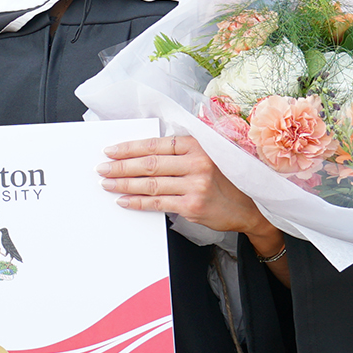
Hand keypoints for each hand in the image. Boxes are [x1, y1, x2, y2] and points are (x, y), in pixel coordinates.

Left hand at [100, 134, 291, 285]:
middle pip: (149, 164)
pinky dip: (138, 202)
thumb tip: (143, 153)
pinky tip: (124, 200)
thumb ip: (181, 152)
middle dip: (121, 166)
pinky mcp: (192, 206)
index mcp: (198, 146)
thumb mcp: (208, 156)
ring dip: (124, 184)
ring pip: (150, 184)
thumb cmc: (224, 180)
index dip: (130, 148)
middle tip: (103, 168)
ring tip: (107, 183)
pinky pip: (158, 203)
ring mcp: (195, 186)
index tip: (111, 150)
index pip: (156, 145)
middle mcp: (197, 163)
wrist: (250, 208)